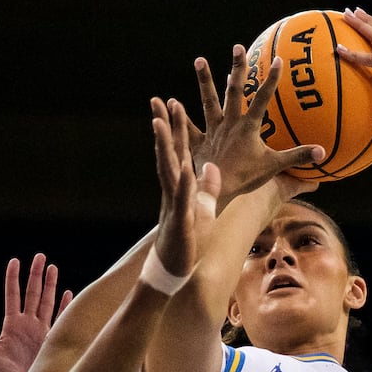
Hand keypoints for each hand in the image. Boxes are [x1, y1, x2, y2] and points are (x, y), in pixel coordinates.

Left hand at [0, 254, 73, 371]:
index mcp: (12, 324)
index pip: (13, 295)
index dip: (13, 278)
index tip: (15, 261)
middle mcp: (28, 324)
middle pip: (32, 293)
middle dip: (35, 275)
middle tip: (39, 256)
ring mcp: (42, 330)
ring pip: (47, 302)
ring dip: (50, 285)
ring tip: (52, 267)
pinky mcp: (54, 338)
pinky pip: (61, 318)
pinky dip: (65, 306)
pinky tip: (68, 293)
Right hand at [147, 98, 221, 287]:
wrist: (172, 270)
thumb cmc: (188, 241)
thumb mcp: (202, 210)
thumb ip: (206, 188)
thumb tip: (211, 168)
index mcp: (180, 186)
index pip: (179, 151)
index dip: (177, 128)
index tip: (173, 103)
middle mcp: (173, 191)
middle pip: (169, 154)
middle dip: (165, 127)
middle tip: (160, 101)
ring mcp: (175, 205)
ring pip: (168, 171)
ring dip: (165, 148)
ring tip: (160, 124)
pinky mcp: (181, 222)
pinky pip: (183, 201)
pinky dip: (184, 185)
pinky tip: (186, 169)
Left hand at [186, 44, 322, 201]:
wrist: (216, 192)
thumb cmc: (246, 179)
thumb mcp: (274, 167)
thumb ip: (298, 156)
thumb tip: (324, 152)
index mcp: (248, 127)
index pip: (263, 98)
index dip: (272, 79)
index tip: (278, 59)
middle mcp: (229, 123)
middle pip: (234, 91)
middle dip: (238, 68)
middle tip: (238, 47)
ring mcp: (212, 131)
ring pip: (208, 101)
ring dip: (204, 80)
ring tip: (199, 60)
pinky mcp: (197, 142)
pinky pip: (188, 127)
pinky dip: (178, 115)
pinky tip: (170, 101)